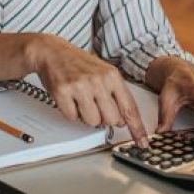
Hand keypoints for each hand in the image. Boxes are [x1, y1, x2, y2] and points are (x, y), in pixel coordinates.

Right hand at [24, 33, 149, 147]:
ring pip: (92, 121)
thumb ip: (115, 94)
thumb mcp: (104, 72)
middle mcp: (98, 80)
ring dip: (86, 116)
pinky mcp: (63, 92)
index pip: (129, 108)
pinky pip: (72, 117)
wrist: (52, 51)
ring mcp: (80, 86)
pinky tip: (70, 98)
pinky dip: (71, 112)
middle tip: (96, 107)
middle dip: (104, 119)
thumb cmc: (78, 63)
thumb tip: (123, 120)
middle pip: (111, 120)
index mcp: (112, 76)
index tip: (142, 142)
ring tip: (81, 100)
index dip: (137, 128)